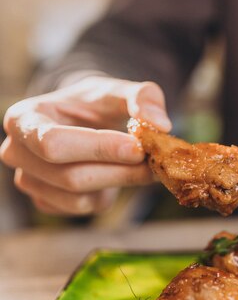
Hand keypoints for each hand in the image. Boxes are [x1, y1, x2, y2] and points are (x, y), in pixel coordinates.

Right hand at [0, 76, 171, 215]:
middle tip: (152, 161)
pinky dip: (108, 195)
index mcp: (23, 119)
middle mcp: (17, 153)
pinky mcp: (46, 202)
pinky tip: (115, 174)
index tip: (137, 147)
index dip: (98, 148)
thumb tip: (159, 124)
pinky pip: (83, 209)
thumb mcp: (118, 90)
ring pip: (79, 198)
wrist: (84, 121)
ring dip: (118, 183)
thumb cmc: (94, 104)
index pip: (53, 143)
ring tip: (140, 165)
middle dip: (117, 171)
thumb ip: (143, 97)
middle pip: (70, 177)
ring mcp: (28, 181)